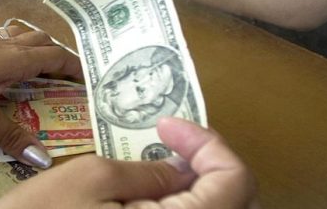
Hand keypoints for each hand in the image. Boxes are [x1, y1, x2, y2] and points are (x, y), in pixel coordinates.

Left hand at [0, 27, 81, 167]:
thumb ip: (10, 135)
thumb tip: (43, 159)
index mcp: (16, 58)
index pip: (57, 57)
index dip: (77, 67)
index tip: (93, 79)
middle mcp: (8, 46)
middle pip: (45, 43)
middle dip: (62, 58)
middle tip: (73, 78)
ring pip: (26, 38)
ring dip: (42, 49)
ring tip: (48, 69)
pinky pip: (8, 42)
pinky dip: (20, 50)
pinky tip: (11, 65)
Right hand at [0, 117, 258, 207]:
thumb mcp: (91, 178)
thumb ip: (147, 172)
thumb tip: (180, 168)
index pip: (235, 182)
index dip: (209, 144)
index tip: (166, 126)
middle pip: (233, 201)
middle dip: (208, 163)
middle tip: (169, 140)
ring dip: (198, 186)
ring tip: (163, 162)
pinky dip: (181, 206)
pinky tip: (151, 194)